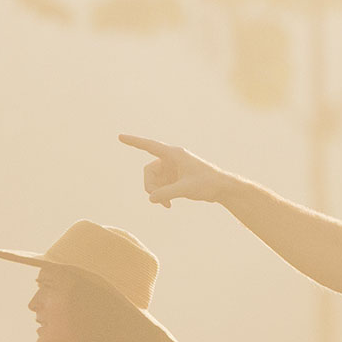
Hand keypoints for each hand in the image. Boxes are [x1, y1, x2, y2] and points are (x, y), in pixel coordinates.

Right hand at [118, 134, 237, 206]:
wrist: (221, 188)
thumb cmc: (207, 183)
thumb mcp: (185, 189)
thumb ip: (166, 193)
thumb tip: (150, 198)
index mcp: (174, 154)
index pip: (149, 146)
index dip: (134, 142)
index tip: (120, 137)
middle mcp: (171, 159)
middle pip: (149, 171)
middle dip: (150, 186)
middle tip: (156, 199)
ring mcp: (171, 169)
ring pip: (153, 180)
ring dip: (157, 193)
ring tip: (167, 204)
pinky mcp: (174, 178)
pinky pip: (159, 186)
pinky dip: (161, 195)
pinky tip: (169, 205)